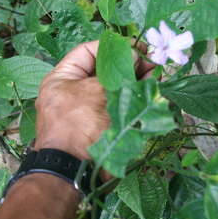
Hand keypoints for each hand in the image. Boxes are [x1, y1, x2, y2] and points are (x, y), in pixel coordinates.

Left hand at [34, 41, 153, 159]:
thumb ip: (118, 70)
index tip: (136, 48)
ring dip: (134, 80)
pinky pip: (119, 105)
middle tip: (151, 62)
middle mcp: (73, 91)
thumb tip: (136, 57)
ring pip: (114, 87)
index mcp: (62, 78)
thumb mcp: (97, 90)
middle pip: (104, 70)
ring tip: (155, 77)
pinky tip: (150, 91)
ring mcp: (88, 109)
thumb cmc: (80, 125)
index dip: (113, 47)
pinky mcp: (102, 124)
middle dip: (128, 64)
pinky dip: (133, 98)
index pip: (88, 51)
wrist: (77, 171)